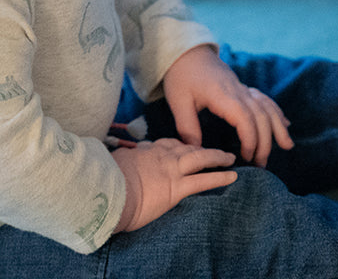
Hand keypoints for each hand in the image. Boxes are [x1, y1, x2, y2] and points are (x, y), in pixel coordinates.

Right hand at [112, 139, 236, 231]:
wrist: (107, 194)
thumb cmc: (105, 183)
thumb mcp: (111, 165)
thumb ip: (119, 162)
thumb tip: (113, 163)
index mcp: (145, 151)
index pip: (165, 145)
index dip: (176, 146)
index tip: (182, 147)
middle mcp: (161, 156)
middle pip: (186, 147)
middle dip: (201, 147)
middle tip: (213, 150)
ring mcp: (170, 170)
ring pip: (199, 158)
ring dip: (216, 156)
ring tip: (229, 157)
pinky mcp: (176, 188)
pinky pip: (203, 181)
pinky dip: (219, 177)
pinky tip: (232, 177)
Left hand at [162, 46, 293, 167]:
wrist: (185, 49)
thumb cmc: (181, 75)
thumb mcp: (178, 102)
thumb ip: (188, 127)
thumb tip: (197, 154)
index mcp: (223, 95)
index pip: (246, 119)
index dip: (251, 140)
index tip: (246, 158)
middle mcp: (238, 91)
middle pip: (261, 116)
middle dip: (266, 142)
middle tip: (261, 165)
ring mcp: (242, 87)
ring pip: (267, 106)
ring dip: (278, 126)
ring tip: (287, 145)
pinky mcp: (242, 86)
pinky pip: (264, 98)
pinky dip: (276, 111)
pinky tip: (284, 123)